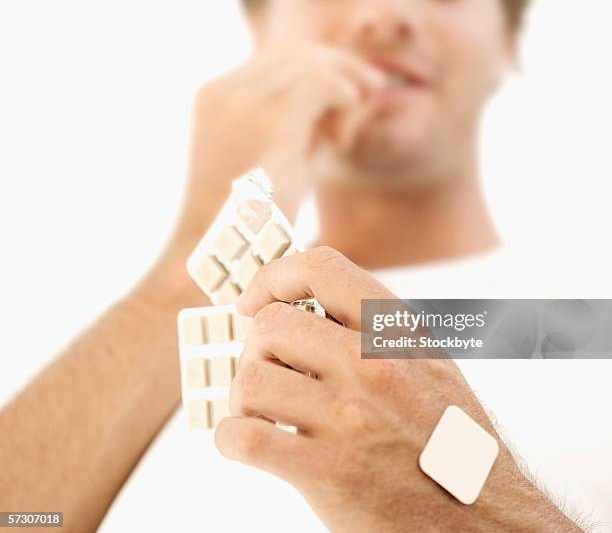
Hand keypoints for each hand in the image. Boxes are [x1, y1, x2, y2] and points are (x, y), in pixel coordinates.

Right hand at [177, 44, 384, 238]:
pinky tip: (340, 143)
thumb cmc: (245, 216)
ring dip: (345, 91)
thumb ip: (294, 122)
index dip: (320, 69)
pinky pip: (324, 83)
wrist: (217, 256)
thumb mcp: (267, 156)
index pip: (278, 57)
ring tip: (341, 139)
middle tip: (367, 98)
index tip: (344, 101)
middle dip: (341, 70)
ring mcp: (244, 105)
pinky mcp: (271, 126)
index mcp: (216, 96)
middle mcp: (226, 92)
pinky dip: (346, 102)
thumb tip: (341, 95)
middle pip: (299, 53)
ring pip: (314, 63)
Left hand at [215, 247, 580, 532]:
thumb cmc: (449, 438)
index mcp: (397, 331)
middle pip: (271, 325)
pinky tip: (253, 443)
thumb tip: (301, 304)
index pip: (321, 267)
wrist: (483, 518)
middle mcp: (374, 366)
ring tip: (265, 413)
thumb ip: (370, 327)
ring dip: (244, 397)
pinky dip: (232, 439)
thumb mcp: (427, 361)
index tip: (254, 301)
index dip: (274, 276)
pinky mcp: (328, 473)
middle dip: (255, 349)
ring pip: (250, 378)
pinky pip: (242, 437)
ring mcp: (350, 418)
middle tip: (268, 373)